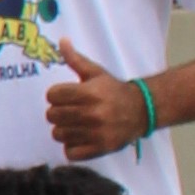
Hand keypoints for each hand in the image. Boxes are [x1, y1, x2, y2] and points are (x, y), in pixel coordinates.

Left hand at [46, 39, 152, 164]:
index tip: (65, 96)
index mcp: (90, 92)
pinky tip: (81, 137)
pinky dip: (71, 147)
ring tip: (75, 124)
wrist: (141, 111)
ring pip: (58, 134)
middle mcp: (93, 113)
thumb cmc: (113, 90)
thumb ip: (75, 59)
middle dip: (57, 112)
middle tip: (69, 110)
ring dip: (63, 130)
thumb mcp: (96, 72)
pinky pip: (70, 152)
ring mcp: (97, 133)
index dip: (56, 95)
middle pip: (52, 115)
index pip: (52, 95)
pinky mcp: (100, 148)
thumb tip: (62, 41)